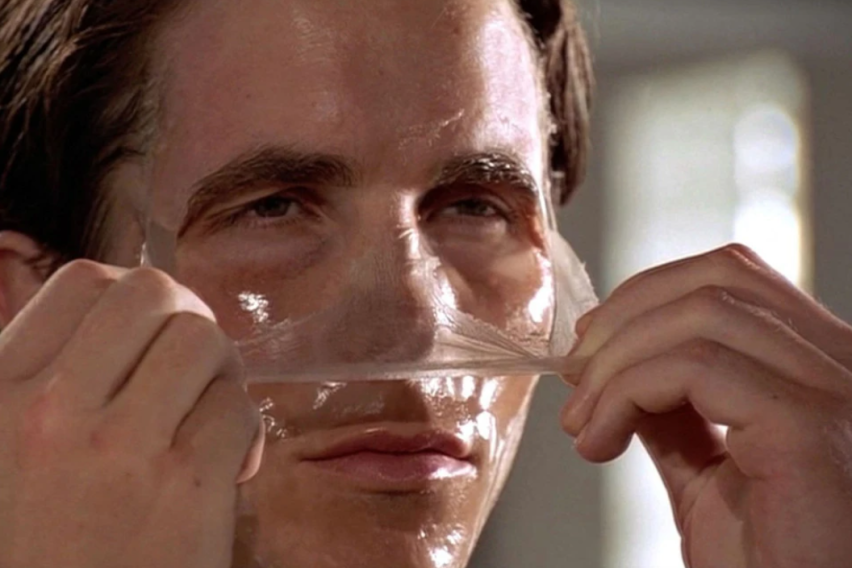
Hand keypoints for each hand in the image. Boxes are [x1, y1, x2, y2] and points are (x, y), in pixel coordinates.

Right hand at [0, 260, 263, 567]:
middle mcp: (53, 411)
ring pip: (203, 339)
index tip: (151, 334)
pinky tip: (229, 469)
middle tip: (193, 366)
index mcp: (1, 394)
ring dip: (221, 371)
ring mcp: (121, 447)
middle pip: (152, 293)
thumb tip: (112, 320)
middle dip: (185, 317)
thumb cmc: (41, 547)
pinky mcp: (187, 485)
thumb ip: (44, 383)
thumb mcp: (9, 451)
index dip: (133, 298)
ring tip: (211, 414)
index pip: (84, 283)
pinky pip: (238, 406)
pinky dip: (245, 432)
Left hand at [561, 244, 851, 567]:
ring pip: (700, 314)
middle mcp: (844, 365)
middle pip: (718, 278)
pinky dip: (625, 394)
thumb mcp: (707, 473)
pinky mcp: (807, 427)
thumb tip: (616, 361)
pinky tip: (599, 442)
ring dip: (614, 363)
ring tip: (583, 424)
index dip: (647, 295)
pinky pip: (694, 368)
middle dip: (625, 316)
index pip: (733, 277)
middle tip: (576, 376)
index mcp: (822, 367)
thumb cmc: (770, 564)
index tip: (591, 344)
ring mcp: (835, 391)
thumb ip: (674, 413)